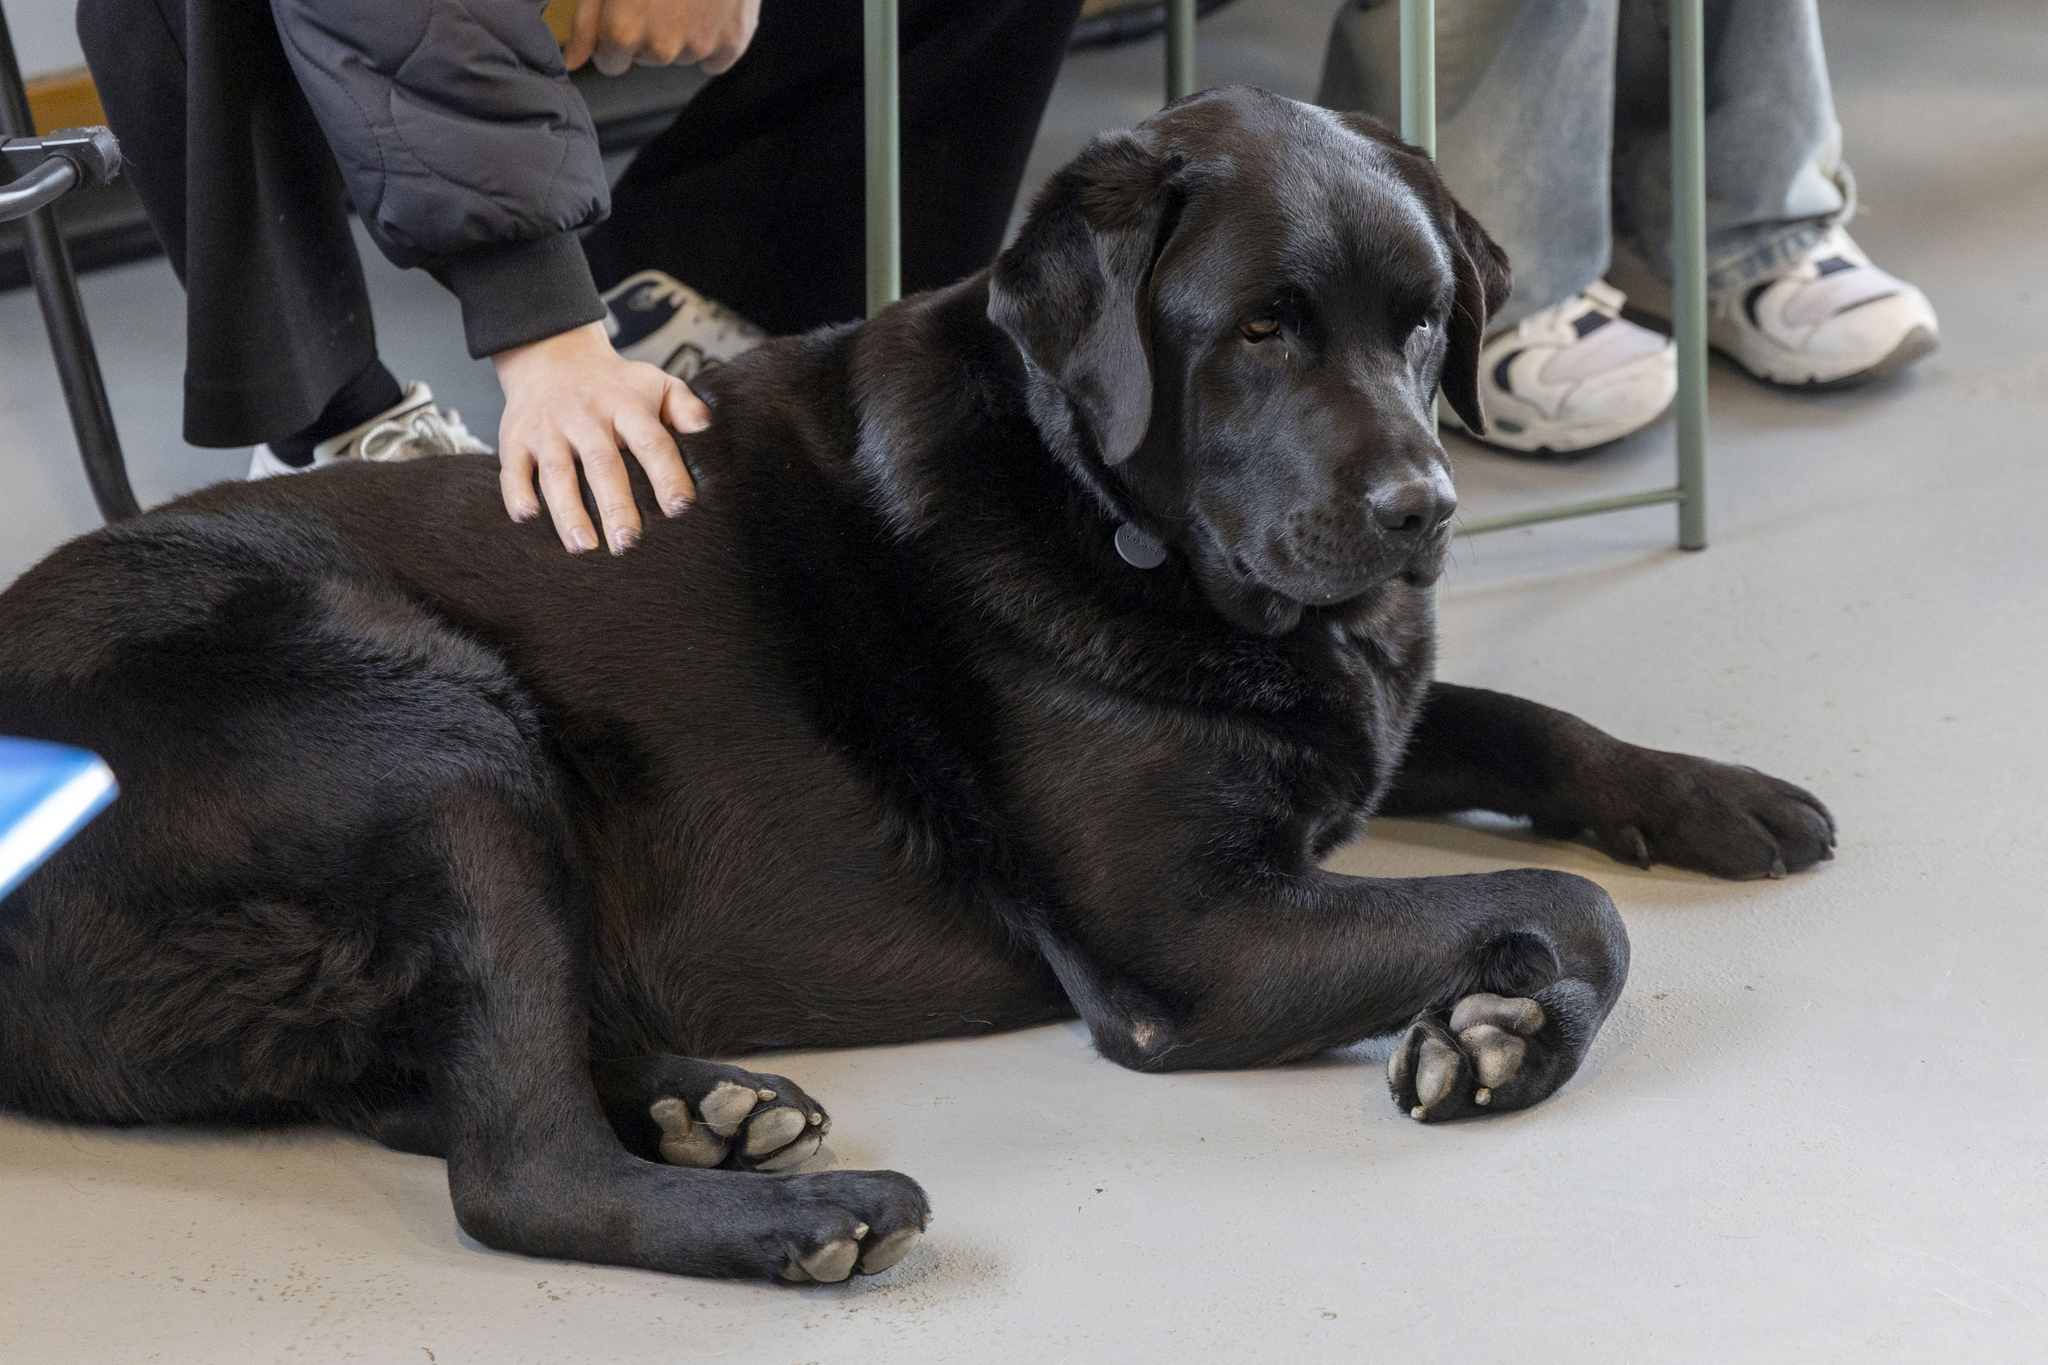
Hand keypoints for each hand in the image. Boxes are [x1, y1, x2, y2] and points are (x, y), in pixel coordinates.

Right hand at [492, 321, 708, 554]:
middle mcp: (585, 417)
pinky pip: (512, 469)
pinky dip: (517, 494)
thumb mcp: (654, 383)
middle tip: (628, 543)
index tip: (680, 508)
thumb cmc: (613, 384)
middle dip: (615, 505)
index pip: (651, 442)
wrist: (552, 354)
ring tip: (584, 546)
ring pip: (557, 473)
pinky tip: (529, 519)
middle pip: (602, 464)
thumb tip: (708, 430)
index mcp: (625, 406)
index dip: (667, 474)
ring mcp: (548, 428)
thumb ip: (684, 408)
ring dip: (568, 512)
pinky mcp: (515, 438)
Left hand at [564, 0, 762, 77]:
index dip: (614, 36)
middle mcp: (660, 49)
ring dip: (682, 30)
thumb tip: (572, 61)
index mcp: (623, 33)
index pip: (610, 64)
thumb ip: (586, 22)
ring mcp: (699, 46)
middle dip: (648, 31)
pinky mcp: (733, 40)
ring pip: (682, 54)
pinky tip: (709, 4)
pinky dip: (713, 35)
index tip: (624, 9)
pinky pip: (717, 57)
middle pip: (647, 57)